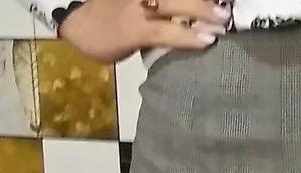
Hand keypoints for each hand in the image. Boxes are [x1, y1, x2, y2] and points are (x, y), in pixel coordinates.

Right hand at [58, 0, 230, 63]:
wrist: (72, 18)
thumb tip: (193, 16)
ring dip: (203, 11)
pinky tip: (205, 41)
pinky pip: (166, 31)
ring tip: (223, 21)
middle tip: (228, 6)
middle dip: (205, 0)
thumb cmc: (109, 10)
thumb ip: (163, 6)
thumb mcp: (137, 1)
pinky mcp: (134, 29)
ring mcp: (139, 6)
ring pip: (177, 4)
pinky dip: (188, 37)